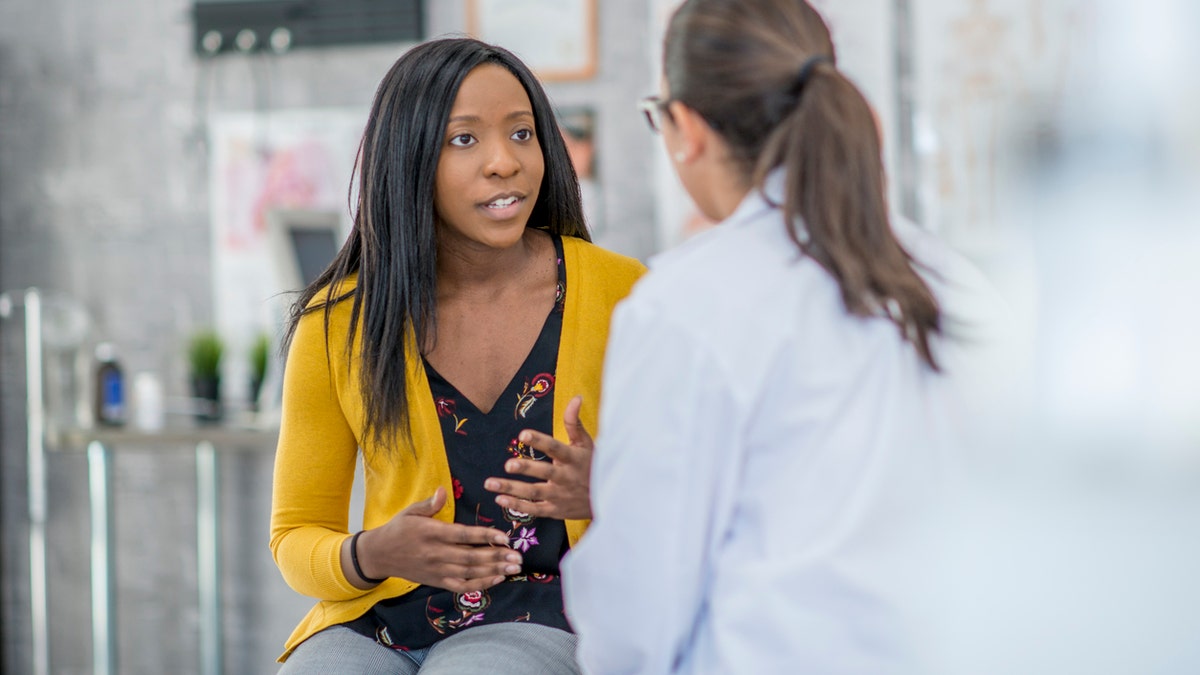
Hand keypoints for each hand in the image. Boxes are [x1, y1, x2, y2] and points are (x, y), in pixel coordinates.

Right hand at [351, 487, 522, 592]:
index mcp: (431, 533)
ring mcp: (437, 570)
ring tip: (514, 568)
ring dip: (493, 571)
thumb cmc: (398, 529)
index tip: (505, 536)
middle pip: (470, 557)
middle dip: (496, 557)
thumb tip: (443, 490)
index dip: (485, 536)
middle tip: (518, 557)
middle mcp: (436, 553)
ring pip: (469, 573)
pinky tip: (497, 579)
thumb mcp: (411, 512)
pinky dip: (480, 584)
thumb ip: (430, 503)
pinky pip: (461, 586)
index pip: (463, 535)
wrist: (380, 555)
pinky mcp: (437, 581)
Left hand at [484, 395, 593, 519]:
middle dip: (526, 469)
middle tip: (508, 465)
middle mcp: (566, 477)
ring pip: (534, 492)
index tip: (523, 434)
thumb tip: (576, 398)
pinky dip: (517, 506)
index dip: (540, 441)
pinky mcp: (555, 510)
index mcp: (573, 458)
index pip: (555, 448)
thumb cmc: (593, 465)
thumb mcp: (586, 443)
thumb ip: (574, 422)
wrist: (609, 498)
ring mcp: (560, 495)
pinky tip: (499, 499)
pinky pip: (534, 509)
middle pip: (544, 472)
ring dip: (512, 488)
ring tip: (490, 483)